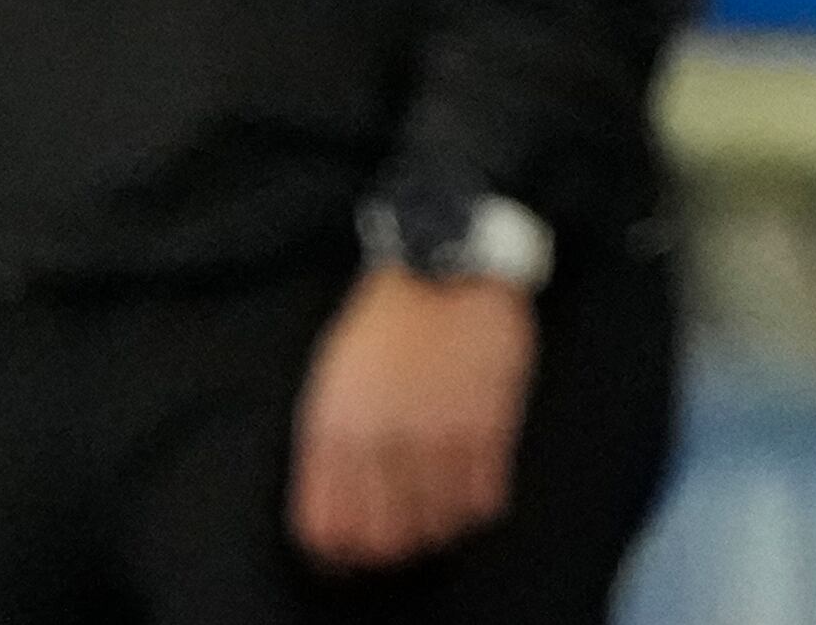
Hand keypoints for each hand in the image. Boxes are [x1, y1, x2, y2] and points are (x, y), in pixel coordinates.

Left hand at [288, 268, 534, 571]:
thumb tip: (336, 510)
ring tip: (444, 508)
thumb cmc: (384, 323)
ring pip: (438, 526)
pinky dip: (479, 505)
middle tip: (407, 533)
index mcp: (334, 428)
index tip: (357, 550)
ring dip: (441, 528)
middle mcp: (383, 439)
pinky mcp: (488, 423)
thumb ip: (328, 446)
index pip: (327, 527)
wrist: (446, 262)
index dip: (342, 552)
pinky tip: (475, 485)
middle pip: (385, 539)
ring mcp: (438, 433)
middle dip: (394, 547)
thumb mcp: (332, 380)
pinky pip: (484, 499)